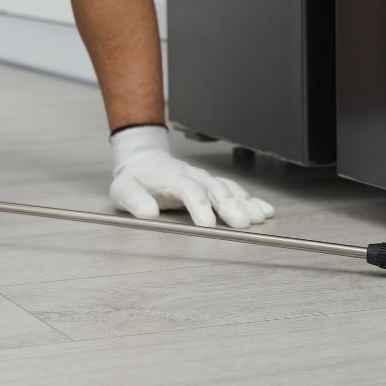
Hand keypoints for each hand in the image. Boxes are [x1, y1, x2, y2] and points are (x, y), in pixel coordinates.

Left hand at [109, 126, 273, 227]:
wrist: (144, 160)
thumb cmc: (134, 179)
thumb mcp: (122, 189)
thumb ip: (133, 199)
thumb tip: (148, 213)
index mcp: (172, 178)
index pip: (189, 190)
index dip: (200, 206)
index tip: (208, 224)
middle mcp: (194, 176)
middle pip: (215, 189)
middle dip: (230, 206)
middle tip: (242, 223)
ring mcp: (206, 179)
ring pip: (229, 189)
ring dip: (245, 203)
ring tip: (258, 218)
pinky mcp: (213, 185)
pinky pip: (235, 190)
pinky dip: (251, 200)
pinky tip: (264, 210)